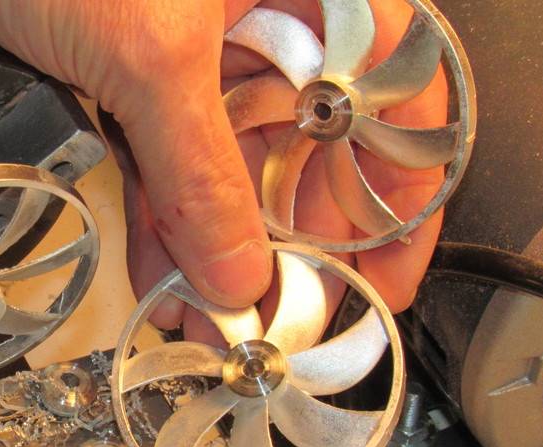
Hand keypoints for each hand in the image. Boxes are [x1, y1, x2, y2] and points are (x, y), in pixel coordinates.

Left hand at [0, 0, 445, 327]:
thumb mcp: (150, 54)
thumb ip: (200, 171)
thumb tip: (239, 271)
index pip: (397, 103)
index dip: (399, 198)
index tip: (382, 278)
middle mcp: (272, 18)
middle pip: (311, 151)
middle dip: (291, 246)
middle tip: (278, 318)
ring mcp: (206, 50)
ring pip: (234, 166)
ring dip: (221, 249)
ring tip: (212, 320)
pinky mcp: (142, 74)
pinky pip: (169, 161)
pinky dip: (165, 221)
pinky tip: (165, 277)